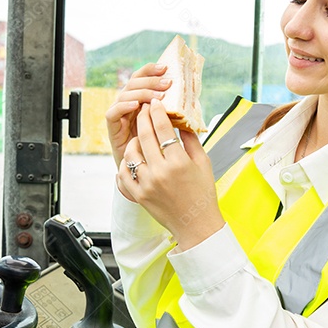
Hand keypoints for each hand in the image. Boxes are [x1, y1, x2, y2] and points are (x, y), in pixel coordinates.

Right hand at [105, 63, 171, 168]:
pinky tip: (137, 106)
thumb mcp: (171, 127)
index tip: (166, 68)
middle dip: (150, 81)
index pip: (142, 78)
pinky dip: (124, 106)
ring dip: (142, 93)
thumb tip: (192, 100)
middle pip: (133, 83)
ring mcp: (120, 116)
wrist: (146, 175)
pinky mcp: (113, 129)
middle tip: (167, 84)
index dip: (151, 71)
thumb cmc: (160, 152)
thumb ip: (175, 114)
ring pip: (124, 95)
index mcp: (142, 101)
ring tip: (158, 97)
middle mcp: (129, 105)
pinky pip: (113, 113)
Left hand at [117, 99, 224, 249]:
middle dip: (143, 117)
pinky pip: (124, 172)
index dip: (157, 112)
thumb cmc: (202, 193)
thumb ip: (191, 140)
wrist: (196, 225)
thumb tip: (182, 120)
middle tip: (143, 109)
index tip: (155, 103)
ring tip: (140, 136)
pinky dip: (127, 162)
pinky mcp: (138, 195)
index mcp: (179, 162)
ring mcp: (147, 184)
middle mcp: (160, 172)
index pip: (163, 128)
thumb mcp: (203, 163)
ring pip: (131, 152)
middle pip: (145, 135)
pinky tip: (134, 158)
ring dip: (134, 140)